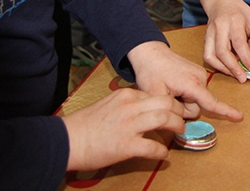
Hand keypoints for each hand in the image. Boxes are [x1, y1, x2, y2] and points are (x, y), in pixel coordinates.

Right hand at [62, 88, 184, 170]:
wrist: (67, 140)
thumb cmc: (84, 125)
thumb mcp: (108, 104)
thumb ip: (126, 104)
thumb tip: (143, 109)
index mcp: (126, 96)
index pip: (156, 94)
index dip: (168, 103)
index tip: (172, 110)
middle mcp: (131, 107)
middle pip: (167, 102)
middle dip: (179, 111)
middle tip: (182, 119)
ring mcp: (130, 125)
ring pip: (165, 119)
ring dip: (177, 125)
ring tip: (179, 131)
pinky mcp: (127, 145)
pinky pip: (153, 147)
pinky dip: (162, 151)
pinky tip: (164, 155)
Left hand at [128, 41, 242, 120]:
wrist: (150, 52)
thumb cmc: (151, 71)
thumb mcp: (154, 94)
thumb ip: (169, 110)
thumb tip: (181, 120)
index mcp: (192, 83)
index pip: (211, 102)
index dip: (226, 111)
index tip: (240, 116)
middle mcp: (200, 78)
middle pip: (198, 106)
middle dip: (183, 108)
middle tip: (167, 96)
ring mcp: (200, 75)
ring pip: (195, 100)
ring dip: (182, 100)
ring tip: (168, 88)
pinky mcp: (197, 74)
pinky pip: (193, 92)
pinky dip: (184, 93)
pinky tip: (172, 85)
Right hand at [200, 0, 249, 81]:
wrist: (222, 3)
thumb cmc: (241, 13)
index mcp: (235, 20)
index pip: (239, 42)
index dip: (246, 58)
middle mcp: (219, 27)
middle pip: (222, 51)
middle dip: (233, 67)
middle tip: (243, 78)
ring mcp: (209, 33)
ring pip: (211, 55)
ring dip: (224, 68)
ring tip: (236, 75)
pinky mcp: (204, 39)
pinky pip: (207, 56)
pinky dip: (216, 65)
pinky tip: (227, 68)